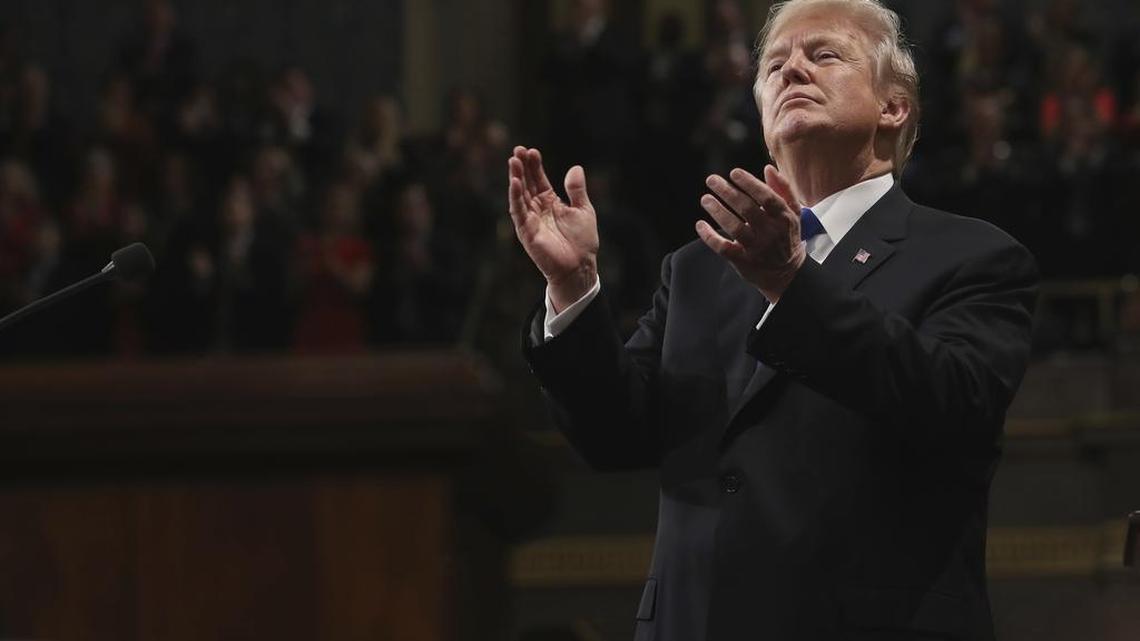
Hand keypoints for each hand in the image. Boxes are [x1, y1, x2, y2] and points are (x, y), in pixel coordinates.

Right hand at [507, 146, 598, 311]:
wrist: (580, 266)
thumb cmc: (582, 242)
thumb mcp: (583, 210)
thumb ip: (577, 190)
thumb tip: (575, 167)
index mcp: (550, 203)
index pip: (539, 180)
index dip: (535, 166)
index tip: (532, 151)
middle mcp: (538, 210)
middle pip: (527, 184)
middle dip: (522, 167)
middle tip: (517, 150)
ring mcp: (530, 220)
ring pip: (520, 195)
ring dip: (516, 178)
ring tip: (513, 160)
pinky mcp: (526, 231)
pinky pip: (518, 212)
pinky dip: (515, 197)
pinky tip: (515, 182)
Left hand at [695, 165, 805, 302]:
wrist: (787, 274)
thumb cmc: (787, 237)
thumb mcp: (793, 213)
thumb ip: (783, 189)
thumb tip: (768, 168)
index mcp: (784, 218)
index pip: (767, 197)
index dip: (749, 183)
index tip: (734, 173)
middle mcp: (770, 232)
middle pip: (747, 209)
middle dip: (727, 192)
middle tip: (712, 180)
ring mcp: (756, 248)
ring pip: (734, 227)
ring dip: (717, 211)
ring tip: (705, 199)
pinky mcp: (743, 261)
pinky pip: (723, 248)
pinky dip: (710, 236)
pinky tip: (700, 224)